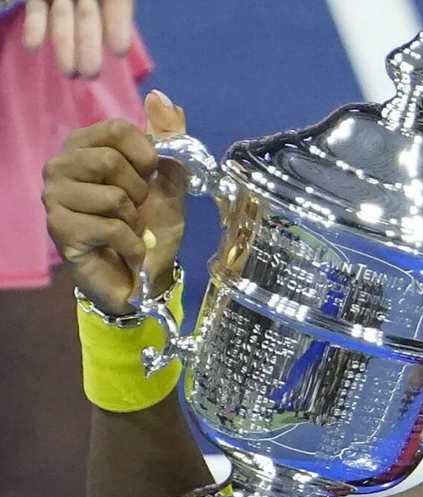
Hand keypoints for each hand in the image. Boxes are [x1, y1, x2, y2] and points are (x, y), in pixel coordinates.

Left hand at [23, 0, 134, 77]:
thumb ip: (117, 3)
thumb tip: (121, 43)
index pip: (118, 7)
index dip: (117, 27)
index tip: (119, 51)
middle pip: (87, 19)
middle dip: (88, 46)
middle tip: (89, 74)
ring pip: (63, 18)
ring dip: (64, 45)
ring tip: (67, 72)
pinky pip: (36, 11)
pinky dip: (34, 28)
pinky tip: (32, 46)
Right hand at [42, 89, 187, 314]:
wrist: (145, 276)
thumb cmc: (152, 225)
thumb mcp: (171, 180)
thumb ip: (170, 139)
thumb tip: (160, 97)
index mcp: (85, 146)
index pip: (115, 128)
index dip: (145, 153)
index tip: (151, 175)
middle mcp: (60, 166)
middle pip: (108, 161)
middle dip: (139, 191)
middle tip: (137, 209)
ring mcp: (54, 198)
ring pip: (112, 197)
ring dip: (134, 220)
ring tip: (128, 229)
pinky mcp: (59, 229)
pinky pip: (109, 227)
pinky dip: (132, 243)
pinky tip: (126, 249)